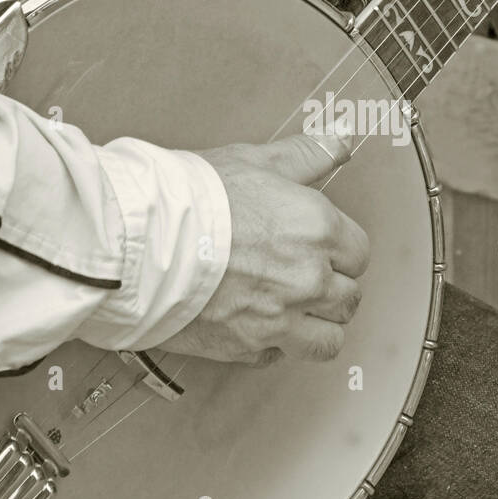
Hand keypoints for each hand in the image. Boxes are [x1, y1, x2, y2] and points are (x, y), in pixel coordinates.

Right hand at [157, 133, 369, 364]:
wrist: (138, 242)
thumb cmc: (189, 199)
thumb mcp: (255, 160)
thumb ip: (306, 155)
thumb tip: (338, 142)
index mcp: (318, 229)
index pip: (359, 254)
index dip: (340, 251)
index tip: (324, 250)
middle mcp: (308, 278)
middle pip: (348, 297)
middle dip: (332, 288)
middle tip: (304, 277)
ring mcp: (281, 317)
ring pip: (328, 338)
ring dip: (316, 325)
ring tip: (293, 309)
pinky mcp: (248, 346)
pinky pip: (281, 357)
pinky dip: (274, 346)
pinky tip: (257, 324)